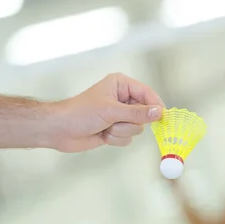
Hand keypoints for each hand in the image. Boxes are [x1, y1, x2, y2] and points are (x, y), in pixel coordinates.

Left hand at [50, 73, 164, 152]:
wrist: (60, 130)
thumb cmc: (81, 113)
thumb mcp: (111, 111)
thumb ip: (137, 113)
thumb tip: (159, 112)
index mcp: (121, 84)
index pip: (147, 94)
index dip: (156, 106)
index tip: (164, 118)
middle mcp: (123, 98)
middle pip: (144, 114)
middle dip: (129, 122)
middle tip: (115, 122)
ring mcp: (119, 115)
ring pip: (136, 128)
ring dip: (121, 132)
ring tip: (105, 128)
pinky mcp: (115, 129)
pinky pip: (128, 138)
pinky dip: (116, 139)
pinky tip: (102, 135)